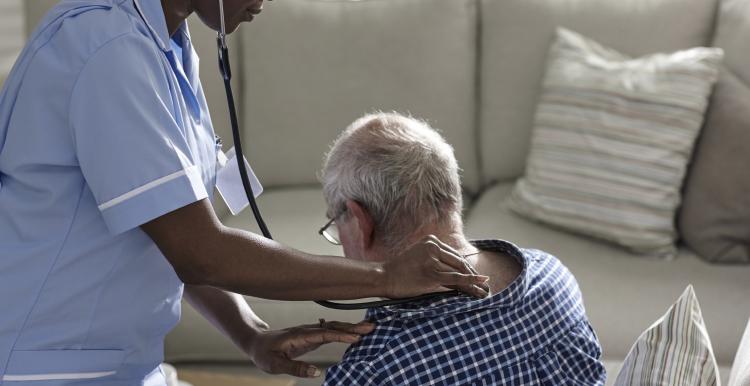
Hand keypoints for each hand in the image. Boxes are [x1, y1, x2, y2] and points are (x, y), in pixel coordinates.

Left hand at [245, 320, 374, 377]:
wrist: (256, 342)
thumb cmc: (264, 353)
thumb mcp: (275, 365)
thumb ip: (295, 369)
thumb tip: (316, 373)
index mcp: (299, 336)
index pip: (324, 334)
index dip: (340, 335)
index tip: (356, 337)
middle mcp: (307, 330)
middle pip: (333, 326)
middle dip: (352, 326)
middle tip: (371, 327)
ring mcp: (310, 332)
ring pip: (333, 327)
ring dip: (350, 326)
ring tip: (368, 327)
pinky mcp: (312, 336)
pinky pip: (331, 331)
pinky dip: (344, 330)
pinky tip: (354, 332)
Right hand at [383, 235, 489, 298]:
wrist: (383, 276)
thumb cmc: (399, 270)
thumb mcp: (418, 255)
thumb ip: (434, 257)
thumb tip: (455, 268)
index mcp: (431, 240)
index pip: (454, 254)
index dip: (466, 266)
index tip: (475, 275)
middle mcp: (433, 246)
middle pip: (459, 261)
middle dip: (471, 274)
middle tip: (483, 284)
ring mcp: (432, 260)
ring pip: (458, 271)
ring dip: (473, 282)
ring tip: (483, 290)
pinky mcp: (432, 274)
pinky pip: (455, 279)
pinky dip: (470, 282)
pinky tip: (481, 284)